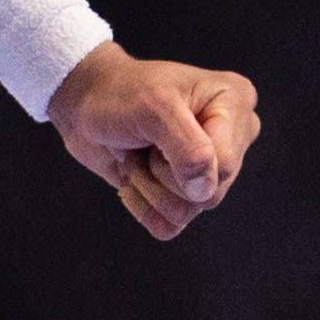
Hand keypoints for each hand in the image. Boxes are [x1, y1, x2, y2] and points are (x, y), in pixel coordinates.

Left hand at [50, 47, 260, 240]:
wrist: (84, 104)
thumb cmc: (118, 93)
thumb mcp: (153, 107)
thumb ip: (188, 148)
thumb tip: (204, 192)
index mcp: (234, 103)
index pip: (222, 164)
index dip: (181, 161)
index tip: (157, 130)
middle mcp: (232, 137)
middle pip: (209, 194)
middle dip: (162, 173)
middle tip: (144, 142)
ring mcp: (210, 167)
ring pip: (188, 211)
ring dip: (148, 186)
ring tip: (139, 153)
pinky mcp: (185, 192)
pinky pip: (170, 225)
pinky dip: (142, 205)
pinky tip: (133, 176)